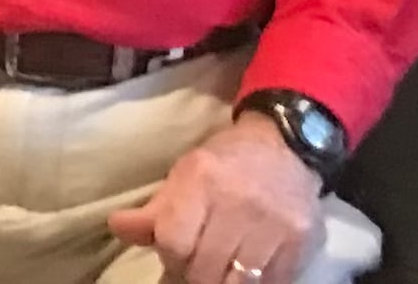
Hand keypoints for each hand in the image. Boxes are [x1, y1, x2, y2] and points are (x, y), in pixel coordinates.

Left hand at [104, 109, 323, 283]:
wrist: (287, 147)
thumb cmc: (227, 164)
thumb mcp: (185, 175)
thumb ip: (153, 210)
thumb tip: (116, 227)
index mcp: (202, 178)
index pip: (173, 243)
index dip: (170, 258)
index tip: (176, 256)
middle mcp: (239, 200)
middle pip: (203, 271)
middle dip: (194, 276)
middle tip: (198, 266)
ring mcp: (274, 224)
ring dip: (223, 282)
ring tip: (221, 269)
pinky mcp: (301, 242)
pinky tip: (248, 269)